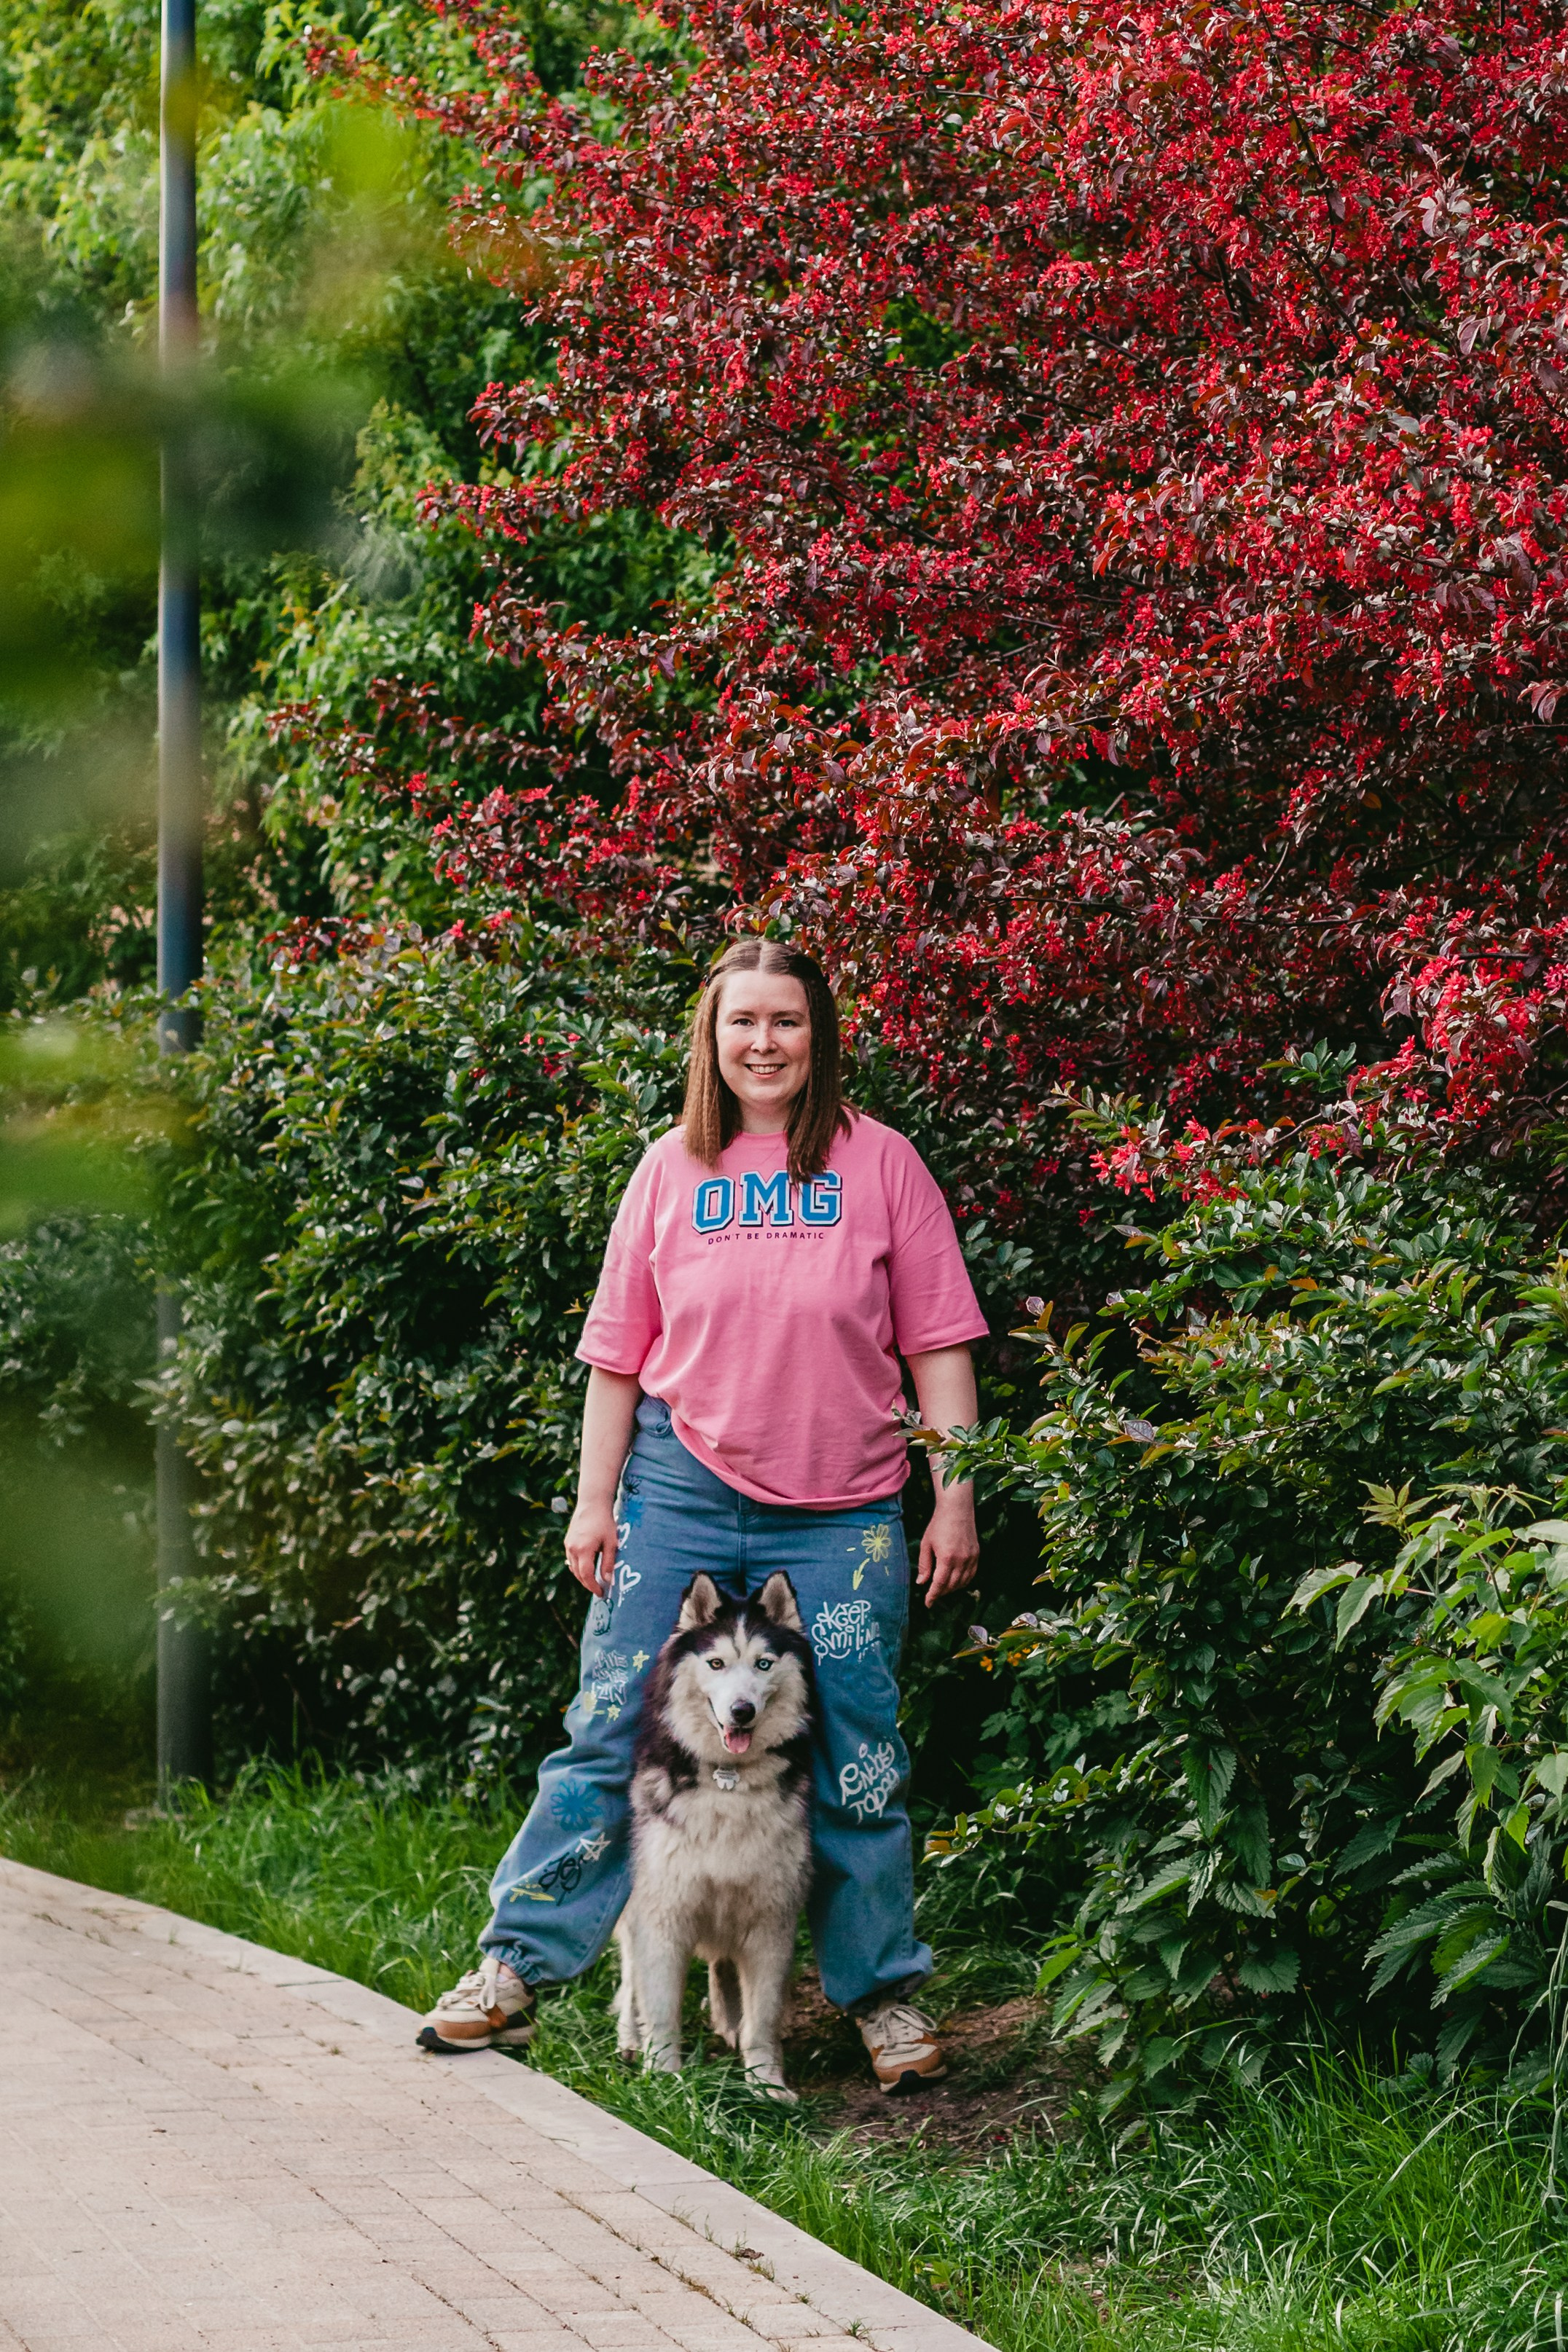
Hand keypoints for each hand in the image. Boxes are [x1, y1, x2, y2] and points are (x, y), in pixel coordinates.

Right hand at [566, 1497, 617, 1594]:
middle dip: (588, 1584)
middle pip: (578, 1574)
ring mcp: (568, 1545)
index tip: (601, 1593)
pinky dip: (578, 1567)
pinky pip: (571, 1559)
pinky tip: (587, 1567)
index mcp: (584, 1550)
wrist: (592, 1503)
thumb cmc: (604, 1522)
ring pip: (573, 1567)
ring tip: (594, 1580)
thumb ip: (608, 1562)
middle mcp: (573, 1549)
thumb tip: (607, 1580)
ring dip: (582, 1576)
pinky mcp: (568, 1541)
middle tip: (599, 1589)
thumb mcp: (611, 1543)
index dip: (593, 1586)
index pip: (586, 1575)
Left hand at [915, 1485, 979, 1607]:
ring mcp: (971, 1558)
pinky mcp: (976, 1555)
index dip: (933, 1596)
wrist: (957, 1509)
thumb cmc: (938, 1525)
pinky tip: (956, 1581)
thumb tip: (921, 1583)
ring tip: (942, 1588)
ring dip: (952, 1588)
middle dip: (941, 1593)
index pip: (940, 1584)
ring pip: (963, 1582)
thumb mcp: (926, 1544)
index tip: (928, 1604)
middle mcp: (962, 1560)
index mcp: (947, 1558)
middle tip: (933, 1594)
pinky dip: (963, 1581)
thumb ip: (924, 1565)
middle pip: (952, 1585)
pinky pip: (971, 1575)